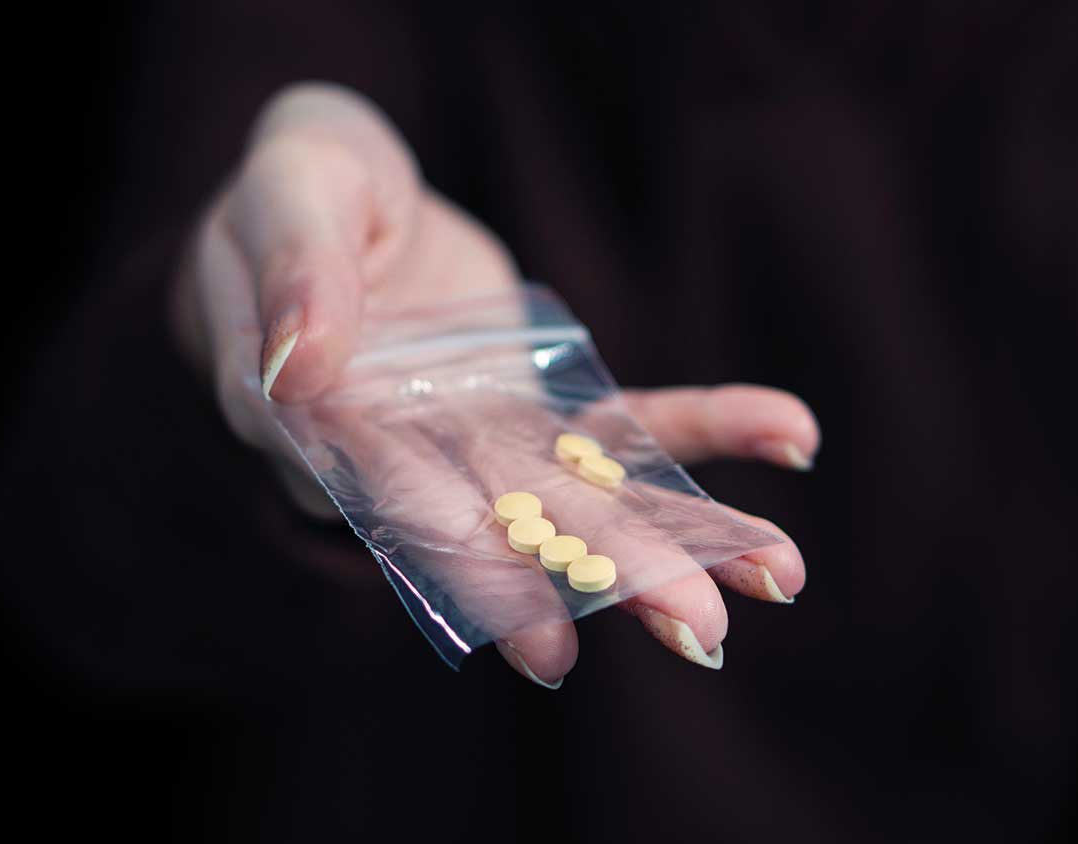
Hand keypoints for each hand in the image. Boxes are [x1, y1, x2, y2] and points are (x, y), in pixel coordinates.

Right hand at [171, 82, 819, 685]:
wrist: (338, 195)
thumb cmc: (291, 190)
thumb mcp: (284, 194)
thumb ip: (296, 269)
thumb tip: (305, 368)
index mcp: (324, 427)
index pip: (397, 502)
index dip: (467, 561)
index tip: (547, 627)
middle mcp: (412, 458)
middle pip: (512, 526)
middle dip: (608, 575)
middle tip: (700, 631)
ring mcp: (485, 441)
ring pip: (583, 500)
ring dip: (681, 538)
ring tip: (778, 572)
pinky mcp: (540, 409)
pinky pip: (629, 425)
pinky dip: (710, 429)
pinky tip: (792, 434)